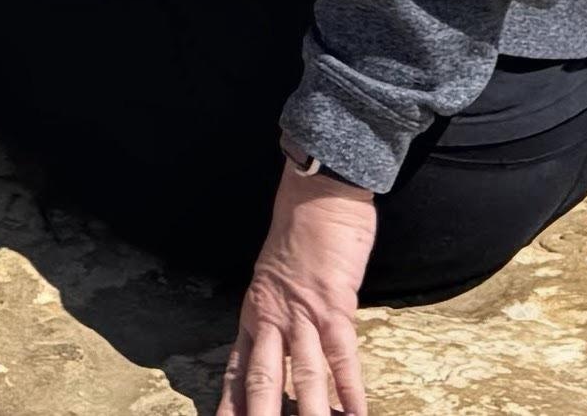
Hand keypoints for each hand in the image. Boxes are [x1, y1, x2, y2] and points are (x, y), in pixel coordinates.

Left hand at [228, 161, 377, 414]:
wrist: (315, 194)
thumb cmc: (298, 232)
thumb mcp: (273, 274)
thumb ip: (275, 308)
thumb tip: (281, 338)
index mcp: (256, 312)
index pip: (238, 368)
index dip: (230, 401)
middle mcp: (273, 318)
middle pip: (262, 379)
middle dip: (259, 414)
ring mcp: (304, 314)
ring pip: (302, 374)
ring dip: (308, 412)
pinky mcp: (335, 306)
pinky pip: (342, 355)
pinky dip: (350, 388)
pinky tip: (355, 413)